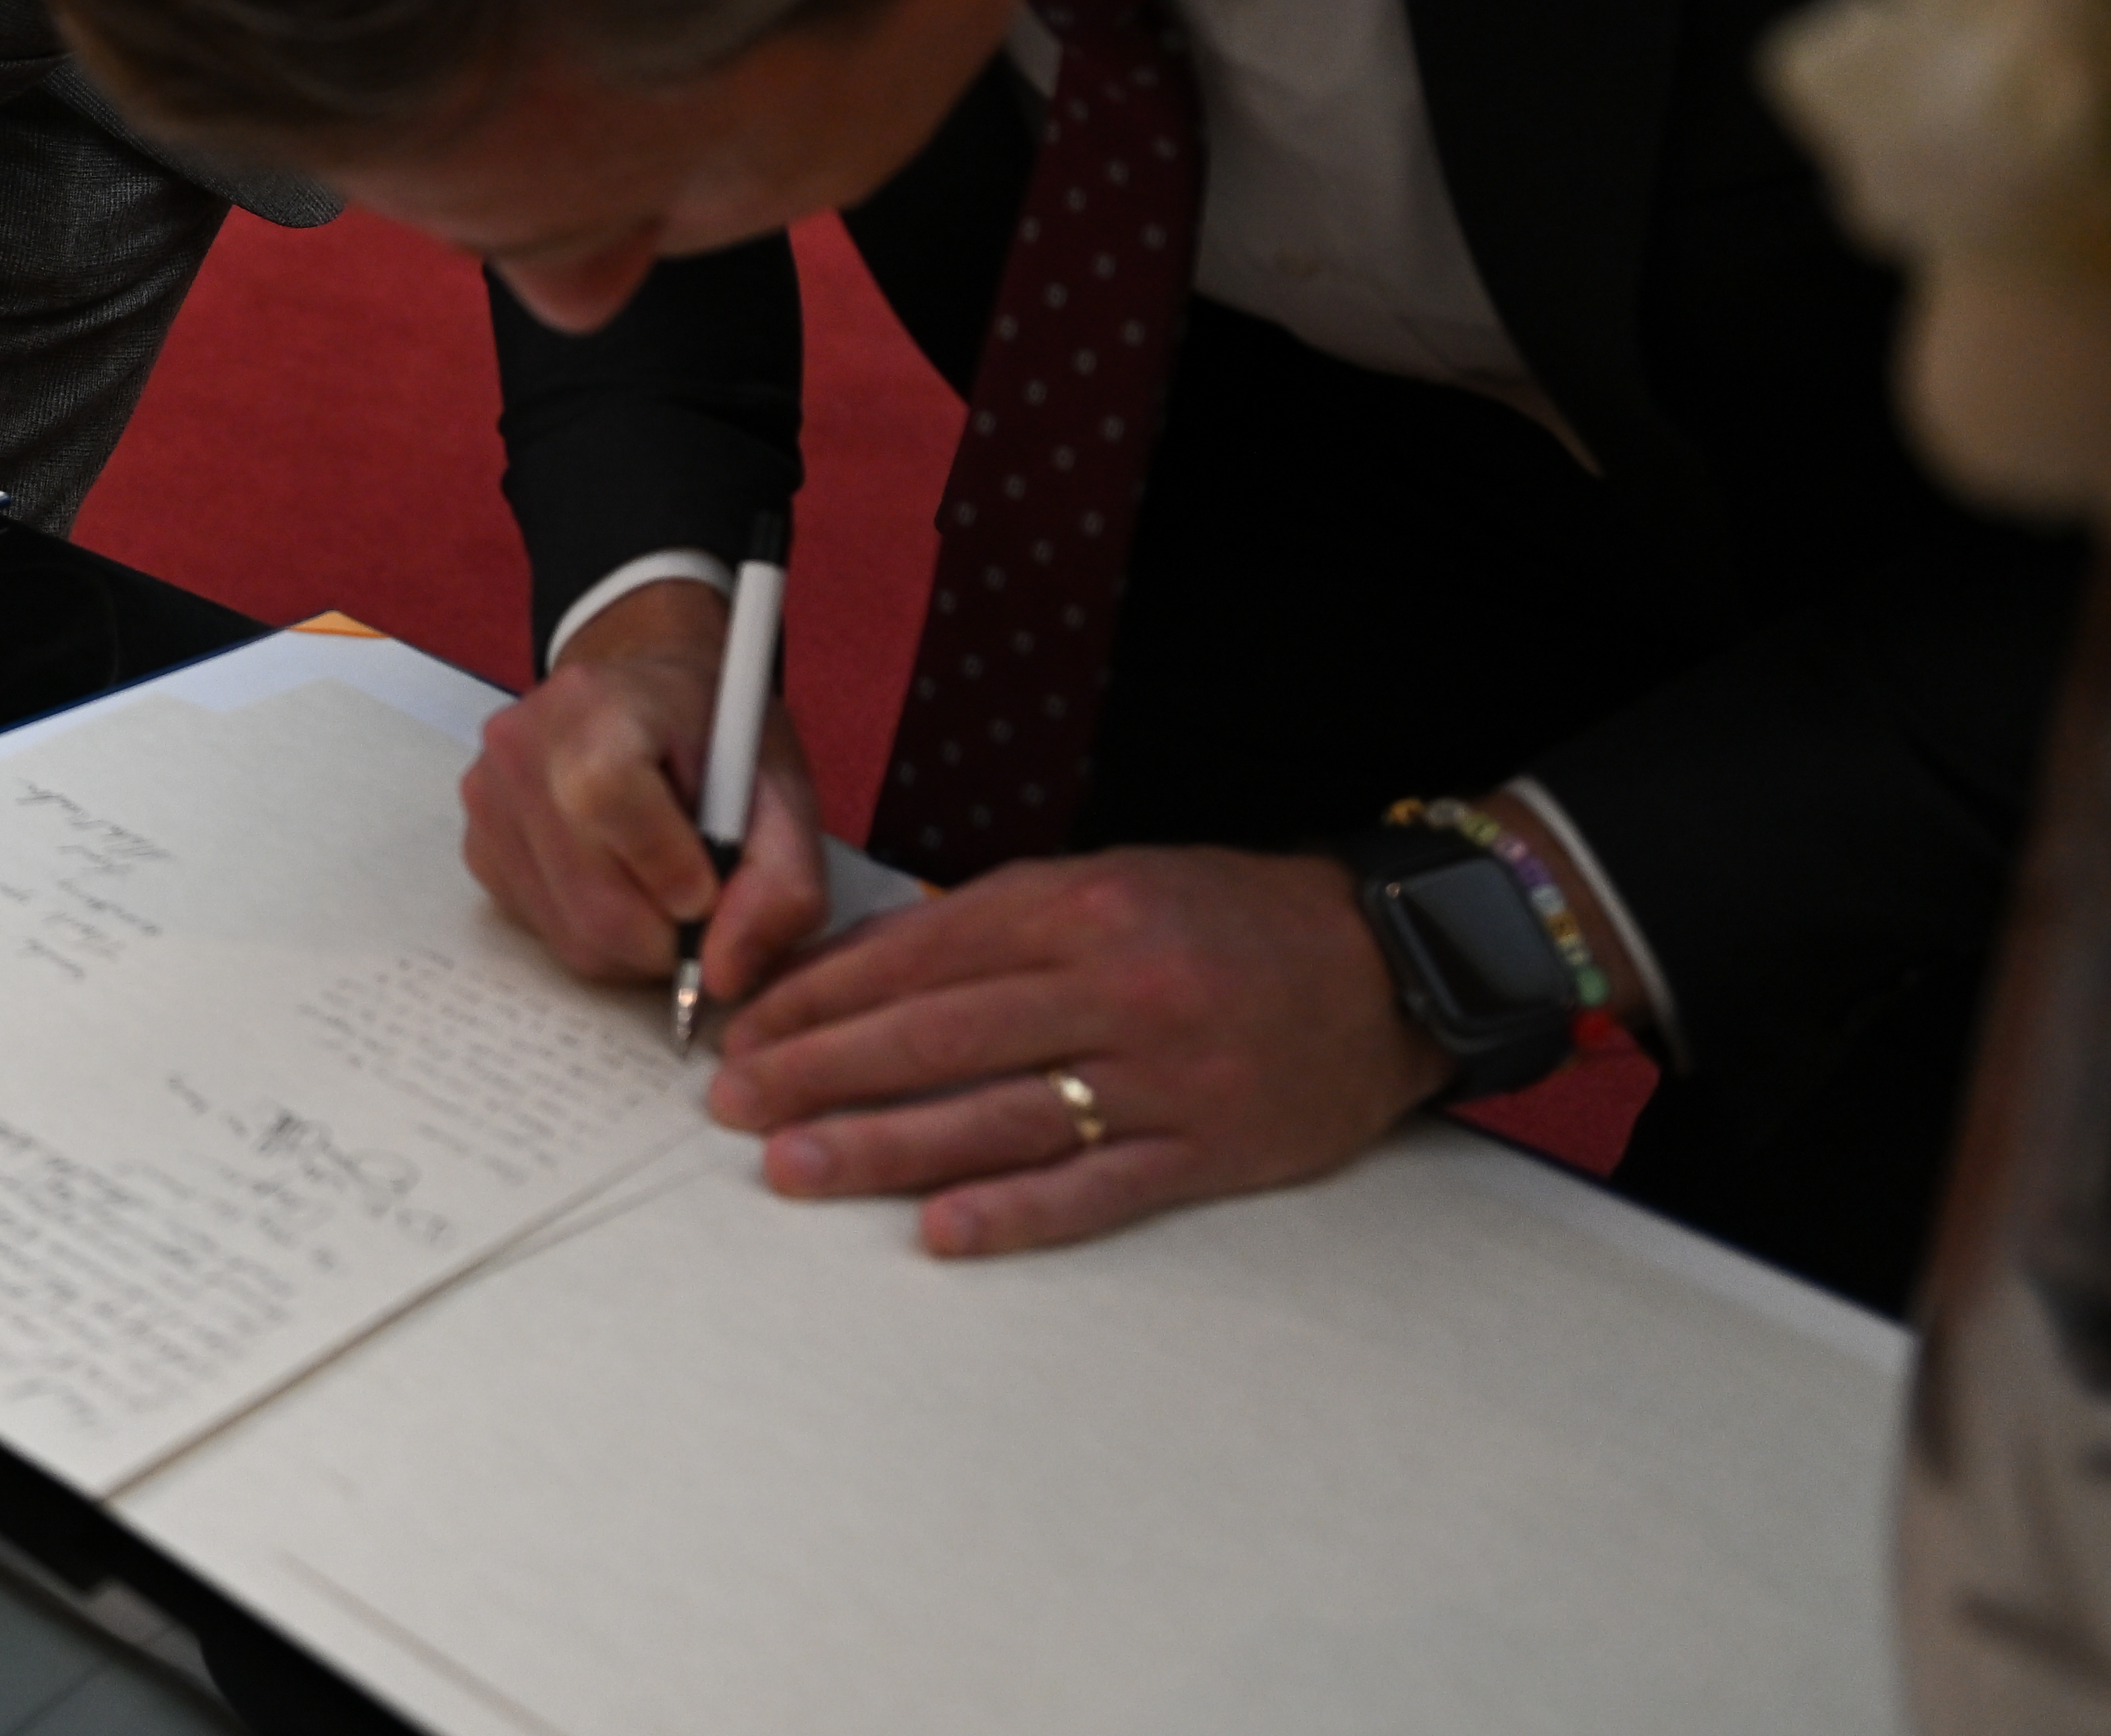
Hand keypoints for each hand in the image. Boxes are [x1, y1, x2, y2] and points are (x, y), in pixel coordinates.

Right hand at [458, 586, 831, 1008]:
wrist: (647, 697)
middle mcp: (522, 746)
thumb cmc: (716, 739)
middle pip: (591, 900)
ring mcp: (487, 799)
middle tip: (702, 908)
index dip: (669, 866)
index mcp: (597, 705)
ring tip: (663, 886)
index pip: (607, 801)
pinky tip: (619, 880)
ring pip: (567, 932)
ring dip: (633, 941)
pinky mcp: (477, 845)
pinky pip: (541, 929)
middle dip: (666, 935)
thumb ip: (781, 887)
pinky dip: (593, 931)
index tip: (710, 882)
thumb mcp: (783, 796)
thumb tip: (722, 975)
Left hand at [705, 847, 1448, 1257]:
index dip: (817, 997)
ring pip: (999, 1114)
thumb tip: (851, 970)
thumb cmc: (1220, 918)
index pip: (914, 955)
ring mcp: (1164, 1071)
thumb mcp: (1097, 885)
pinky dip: (1017, 1211)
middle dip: (820, 1070)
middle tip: (734, 1105)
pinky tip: (941, 1231)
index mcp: (1073, 907)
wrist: (1384, 962)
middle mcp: (1112, 984)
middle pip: (937, 1035)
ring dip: (886, 1146)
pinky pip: (1099, 1186)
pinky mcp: (1213, 1146)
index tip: (744, 1030)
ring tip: (794, 1168)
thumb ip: (980, 927)